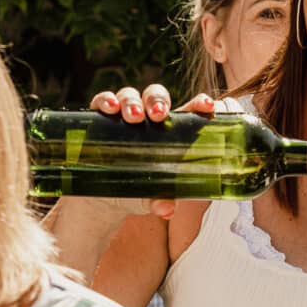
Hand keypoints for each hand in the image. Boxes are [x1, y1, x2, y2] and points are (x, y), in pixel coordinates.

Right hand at [88, 85, 215, 218]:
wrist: (104, 196)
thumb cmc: (140, 188)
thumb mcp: (152, 195)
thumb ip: (161, 200)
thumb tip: (167, 210)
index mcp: (172, 130)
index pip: (189, 109)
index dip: (199, 103)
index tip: (206, 106)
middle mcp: (149, 116)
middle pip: (156, 96)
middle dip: (158, 101)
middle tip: (159, 114)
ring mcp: (125, 115)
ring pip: (130, 96)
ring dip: (133, 103)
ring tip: (134, 118)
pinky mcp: (100, 118)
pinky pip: (102, 101)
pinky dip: (105, 101)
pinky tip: (109, 109)